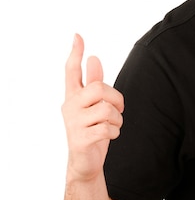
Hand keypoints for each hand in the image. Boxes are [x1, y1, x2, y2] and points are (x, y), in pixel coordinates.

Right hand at [62, 34, 123, 181]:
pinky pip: (107, 127)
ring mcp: (73, 123)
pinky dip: (114, 132)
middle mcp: (70, 106)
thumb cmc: (91, 130)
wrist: (85, 163)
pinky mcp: (81, 139)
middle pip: (100, 88)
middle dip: (116, 98)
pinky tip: (108, 136)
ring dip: (117, 119)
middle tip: (118, 109)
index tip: (78, 36)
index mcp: (73, 96)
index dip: (76, 53)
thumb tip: (93, 58)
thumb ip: (93, 83)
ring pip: (107, 109)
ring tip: (111, 126)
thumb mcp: (93, 106)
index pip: (71, 71)